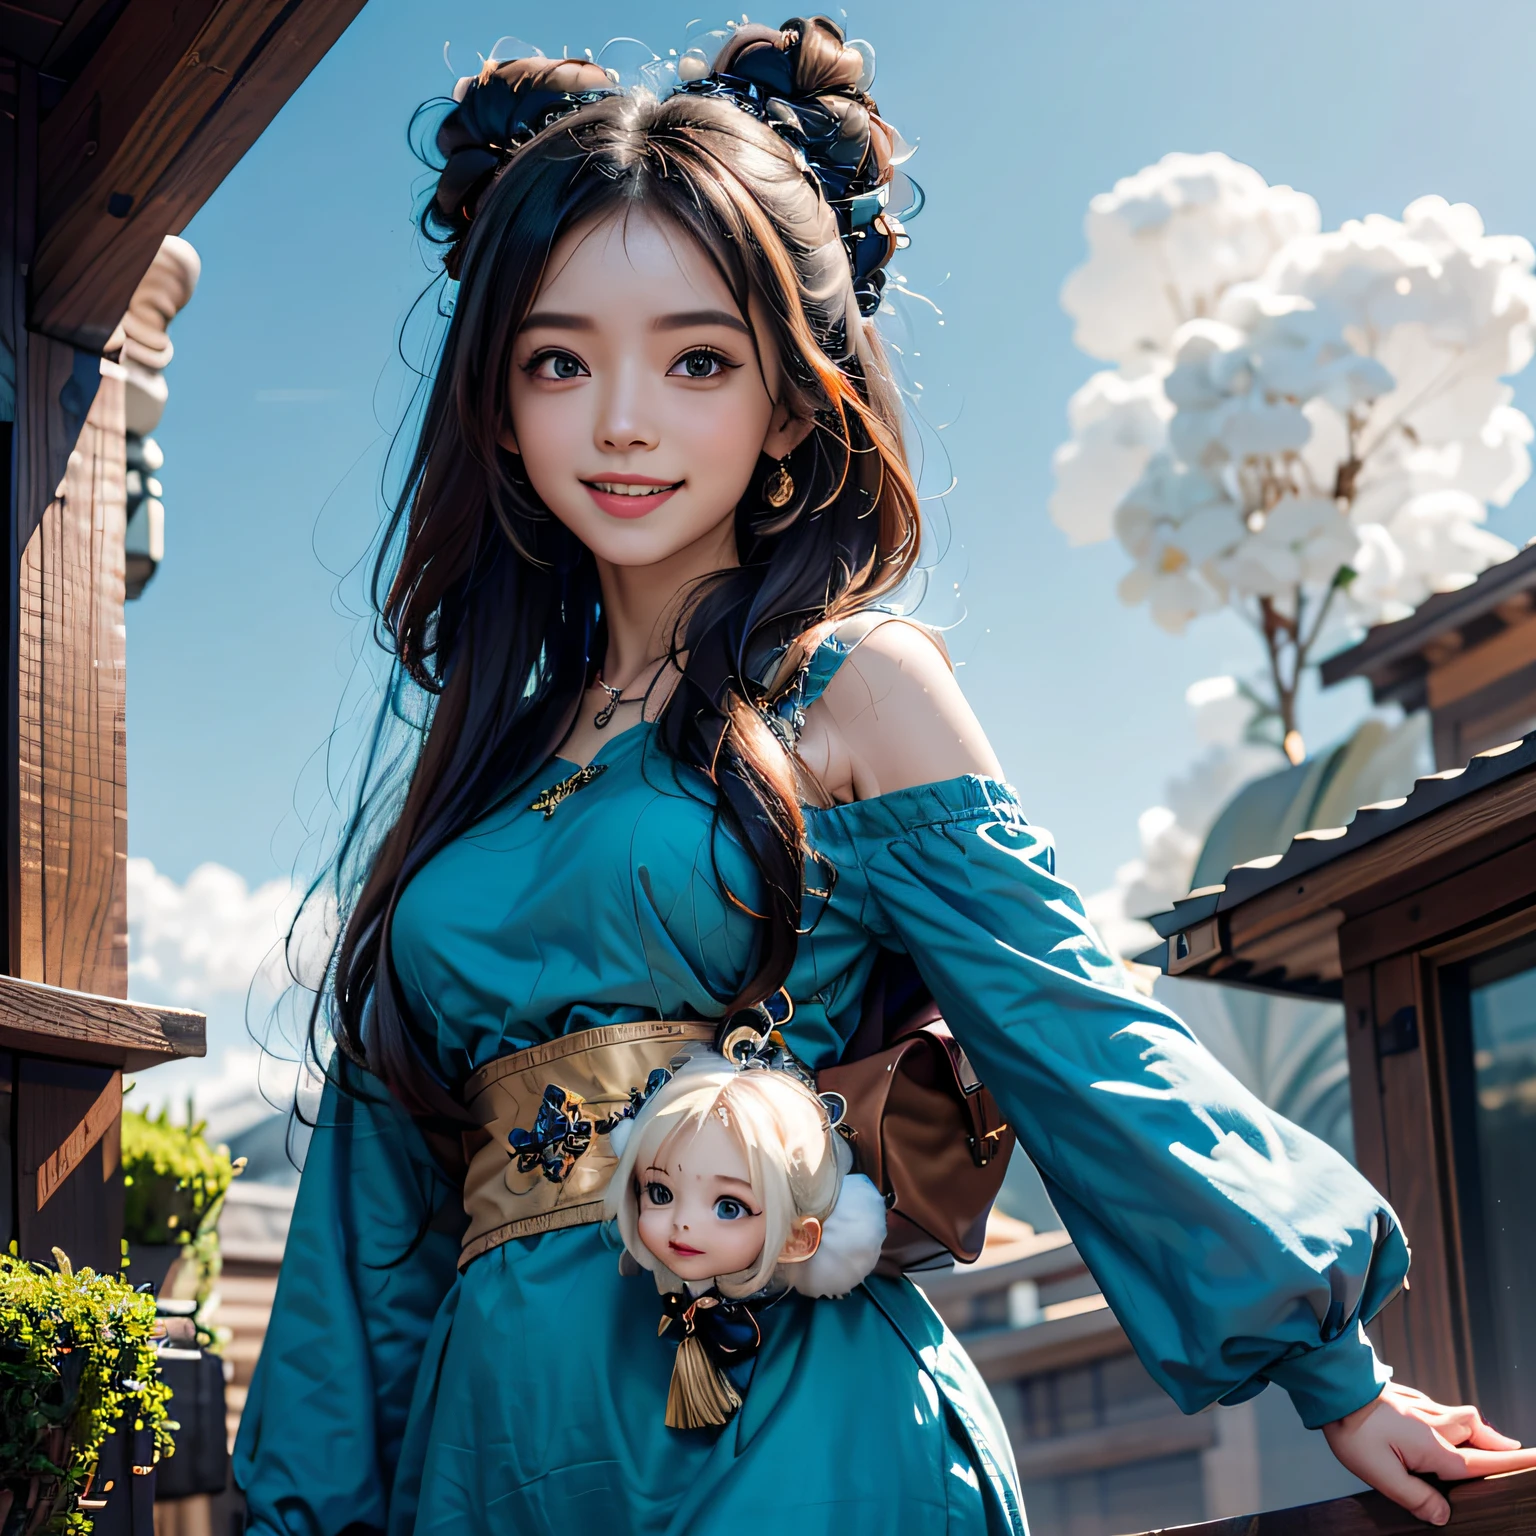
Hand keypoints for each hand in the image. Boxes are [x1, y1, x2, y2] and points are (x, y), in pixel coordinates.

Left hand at [1323, 1381, 1535, 1523]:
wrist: (1332, 1385)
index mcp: (1434, 1447)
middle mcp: (1435, 1424)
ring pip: (1463, 1416)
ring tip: (1488, 1441)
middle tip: (1517, 1453)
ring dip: (1478, 1429)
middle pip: (1480, 1433)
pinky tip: (1442, 1424)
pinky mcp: (1406, 1397)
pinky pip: (1441, 1409)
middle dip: (1500, 1444)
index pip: (1483, 1461)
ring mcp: (1421, 1407)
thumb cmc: (1352, 1428)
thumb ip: (1416, 1498)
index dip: (1511, 1463)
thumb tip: (1443, 1515)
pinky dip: (1452, 1419)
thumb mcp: (1382, 1474)